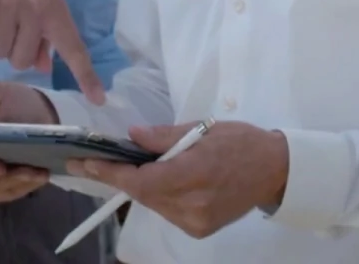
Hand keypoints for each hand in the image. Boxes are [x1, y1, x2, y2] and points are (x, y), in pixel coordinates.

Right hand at [0, 0, 105, 102]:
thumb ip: (43, 33)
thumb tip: (45, 66)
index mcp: (53, 7)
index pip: (73, 47)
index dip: (86, 75)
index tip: (98, 100)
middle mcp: (34, 7)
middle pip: (22, 62)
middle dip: (10, 50)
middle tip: (4, 22)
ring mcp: (7, 4)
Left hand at [67, 122, 288, 239]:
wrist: (275, 170)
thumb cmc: (240, 142)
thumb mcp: (204, 128)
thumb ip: (164, 136)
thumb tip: (131, 137)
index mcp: (194, 173)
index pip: (142, 180)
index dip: (110, 173)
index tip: (84, 163)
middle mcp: (192, 205)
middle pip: (144, 194)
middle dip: (121, 177)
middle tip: (96, 160)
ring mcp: (196, 222)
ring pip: (154, 204)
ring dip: (142, 186)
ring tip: (133, 166)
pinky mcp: (199, 230)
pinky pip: (168, 211)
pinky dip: (160, 196)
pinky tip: (164, 180)